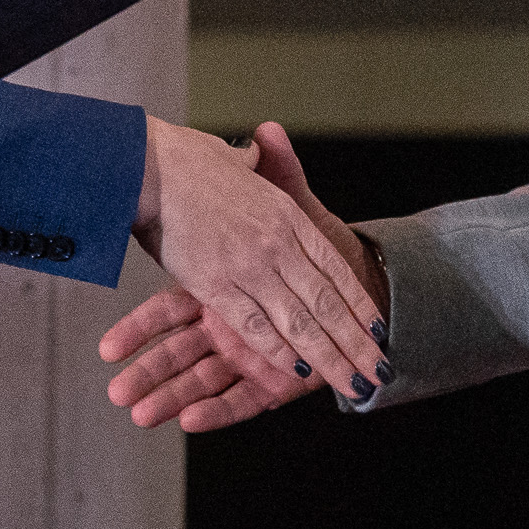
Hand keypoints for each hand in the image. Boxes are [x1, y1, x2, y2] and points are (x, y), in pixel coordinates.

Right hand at [131, 117, 382, 397]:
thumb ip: (261, 162)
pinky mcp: (214, 283)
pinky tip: (299, 372)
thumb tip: (265, 143)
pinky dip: (279, 352)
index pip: (333, 269)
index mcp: (287, 215)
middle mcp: (276, 243)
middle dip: (357, 343)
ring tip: (354, 386)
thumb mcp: (240, 158)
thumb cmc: (188, 159)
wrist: (148, 163)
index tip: (380, 330)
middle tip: (380, 372)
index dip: (359, 303)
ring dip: (330, 358)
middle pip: (327, 303)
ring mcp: (248, 265)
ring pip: (300, 322)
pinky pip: (254, 325)